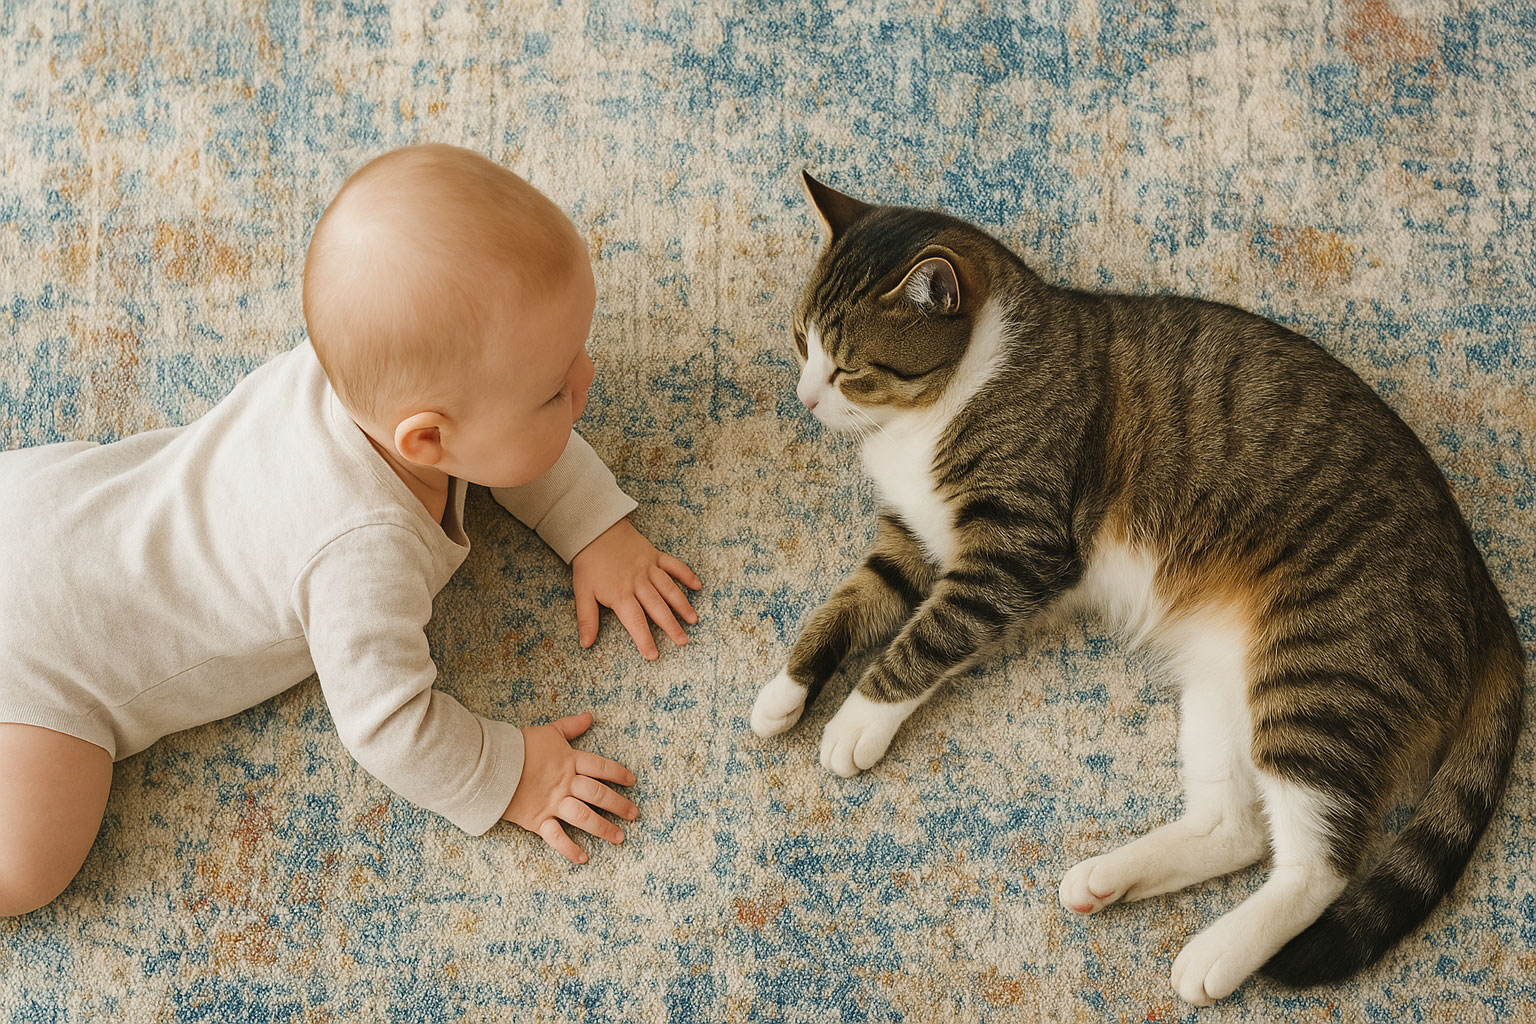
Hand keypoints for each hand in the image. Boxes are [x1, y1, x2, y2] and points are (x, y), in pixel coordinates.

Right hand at [501, 712, 638, 864]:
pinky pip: (557, 837)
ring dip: (603, 829)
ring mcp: (553, 803)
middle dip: (619, 805)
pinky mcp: (538, 819)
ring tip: (619, 838)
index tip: (631, 781)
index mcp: (570, 761)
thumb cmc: (519, 746)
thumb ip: (570, 726)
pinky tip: (583, 858)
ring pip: (584, 817)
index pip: (601, 767)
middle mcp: (566, 784)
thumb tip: (589, 716)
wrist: (490, 764)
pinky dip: (570, 849)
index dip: (618, 774)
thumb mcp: (548, 732)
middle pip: (598, 794)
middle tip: (634, 814)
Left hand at [570, 517, 701, 658]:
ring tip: (693, 620)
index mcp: (621, 594)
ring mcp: (649, 568)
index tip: (653, 655)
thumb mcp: (582, 592)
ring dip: (682, 605)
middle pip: (657, 608)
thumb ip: (587, 618)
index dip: (644, 639)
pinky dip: (687, 575)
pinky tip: (698, 586)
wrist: (595, 530)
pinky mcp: (655, 556)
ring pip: (669, 589)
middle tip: (683, 641)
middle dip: (671, 626)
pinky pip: (674, 565)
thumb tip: (586, 643)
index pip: (635, 621)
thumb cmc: (589, 563)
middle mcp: (638, 583)